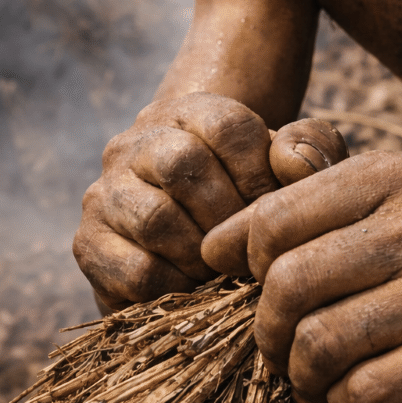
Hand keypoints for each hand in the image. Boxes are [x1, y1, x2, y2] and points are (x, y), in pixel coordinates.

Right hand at [72, 92, 346, 310]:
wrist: (201, 245)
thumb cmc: (258, 198)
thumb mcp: (297, 165)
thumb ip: (313, 149)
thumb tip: (291, 163)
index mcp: (189, 113)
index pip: (226, 126)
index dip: (260, 174)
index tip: (272, 209)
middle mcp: (135, 144)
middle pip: (183, 165)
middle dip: (230, 216)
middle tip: (251, 247)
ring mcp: (105, 194)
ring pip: (156, 219)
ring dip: (205, 254)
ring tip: (226, 269)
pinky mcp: (89, 245)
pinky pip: (136, 271)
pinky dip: (179, 288)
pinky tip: (198, 289)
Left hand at [202, 151, 401, 402]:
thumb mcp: (388, 206)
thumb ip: (306, 208)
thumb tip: (211, 244)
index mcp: (395, 174)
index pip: (274, 219)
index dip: (243, 265)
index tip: (252, 290)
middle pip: (289, 283)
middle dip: (266, 331)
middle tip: (277, 351)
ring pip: (322, 342)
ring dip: (301, 377)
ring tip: (312, 380)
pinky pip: (368, 390)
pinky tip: (353, 400)